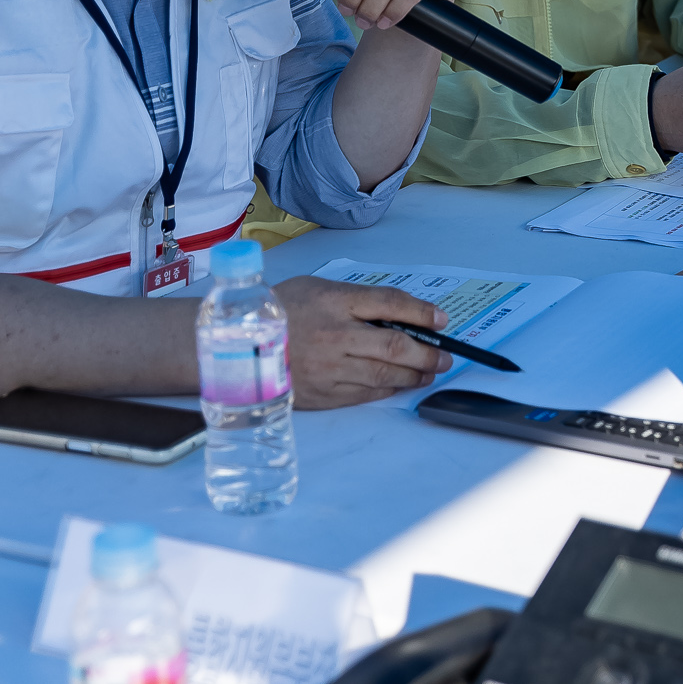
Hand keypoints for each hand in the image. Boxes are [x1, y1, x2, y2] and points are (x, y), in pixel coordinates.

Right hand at [272, 276, 450, 407]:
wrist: (238, 345)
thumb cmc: (281, 310)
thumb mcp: (319, 289)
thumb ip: (357, 299)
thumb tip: (399, 313)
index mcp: (335, 302)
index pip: (390, 304)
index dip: (422, 313)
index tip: (442, 320)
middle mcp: (335, 336)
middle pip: (395, 345)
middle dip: (428, 353)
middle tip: (445, 356)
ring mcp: (329, 368)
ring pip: (384, 374)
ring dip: (415, 375)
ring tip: (429, 372)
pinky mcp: (322, 394)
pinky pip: (365, 393)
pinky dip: (388, 389)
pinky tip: (400, 384)